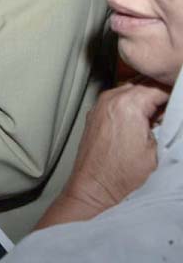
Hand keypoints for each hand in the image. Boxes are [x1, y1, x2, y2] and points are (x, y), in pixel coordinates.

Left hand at [66, 83, 167, 205]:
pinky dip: (129, 104)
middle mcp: (111, 99)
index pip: (158, 87)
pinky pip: (116, 100)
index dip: (173, 95)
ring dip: (143, 99)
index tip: (178, 104)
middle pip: (142, 84)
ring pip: (129, 90)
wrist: (94, 184)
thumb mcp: (156, 148)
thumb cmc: (121, 172)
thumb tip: (168, 113)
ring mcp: (100, 105)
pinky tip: (138, 121)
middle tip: (168, 113)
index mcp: (128, 103)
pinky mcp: (95, 113)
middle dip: (158, 95)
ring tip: (154, 118)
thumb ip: (163, 124)